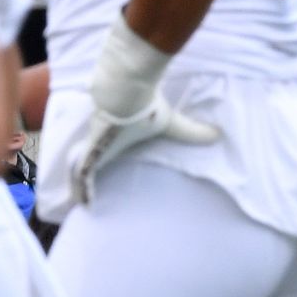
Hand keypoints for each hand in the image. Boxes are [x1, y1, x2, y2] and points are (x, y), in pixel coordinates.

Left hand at [58, 18, 221, 206]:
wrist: (125, 92)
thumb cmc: (146, 107)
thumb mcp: (172, 124)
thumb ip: (192, 131)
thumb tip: (218, 135)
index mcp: (117, 136)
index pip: (104, 149)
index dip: (100, 159)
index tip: (96, 172)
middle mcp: (103, 140)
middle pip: (89, 159)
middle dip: (84, 172)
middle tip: (81, 192)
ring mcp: (95, 144)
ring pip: (81, 167)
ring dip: (79, 184)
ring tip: (79, 202)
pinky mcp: (92, 149)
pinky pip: (83, 173)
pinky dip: (82, 189)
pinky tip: (83, 204)